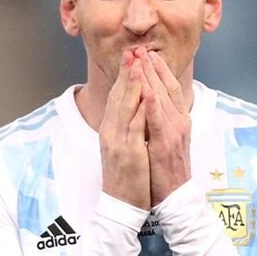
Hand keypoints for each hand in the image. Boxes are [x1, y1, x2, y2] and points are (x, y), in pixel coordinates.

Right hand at [99, 51, 150, 209]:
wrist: (120, 205)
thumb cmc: (126, 177)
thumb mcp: (123, 148)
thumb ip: (126, 128)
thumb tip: (134, 110)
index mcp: (110, 130)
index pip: (116, 98)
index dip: (124, 76)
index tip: (131, 57)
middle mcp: (111, 132)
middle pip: (119, 96)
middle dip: (127, 72)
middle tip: (133, 50)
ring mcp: (118, 141)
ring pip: (125, 106)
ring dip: (133, 83)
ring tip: (139, 63)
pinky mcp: (129, 152)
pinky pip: (135, 125)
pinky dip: (141, 108)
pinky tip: (147, 93)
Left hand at [136, 48, 191, 205]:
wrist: (175, 196)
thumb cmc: (167, 169)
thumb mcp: (166, 139)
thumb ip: (162, 120)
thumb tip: (152, 103)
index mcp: (179, 120)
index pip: (170, 88)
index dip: (159, 69)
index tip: (147, 53)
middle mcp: (180, 121)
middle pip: (166, 87)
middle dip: (153, 66)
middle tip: (141, 47)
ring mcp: (175, 132)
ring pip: (163, 99)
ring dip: (152, 77)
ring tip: (142, 59)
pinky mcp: (167, 144)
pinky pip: (159, 121)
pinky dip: (153, 105)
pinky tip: (147, 91)